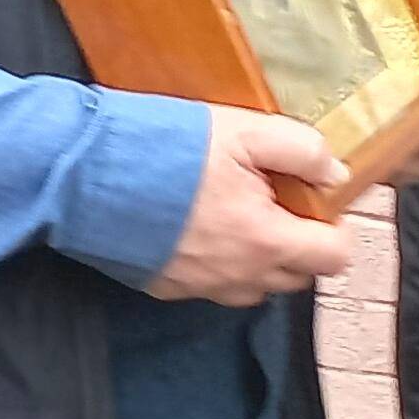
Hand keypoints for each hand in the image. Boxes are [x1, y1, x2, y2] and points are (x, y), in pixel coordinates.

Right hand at [145, 107, 356, 306]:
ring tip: (234, 217)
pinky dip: (214, 264)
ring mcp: (199, 287)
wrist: (81, 176)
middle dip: (298, 243)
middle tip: (275, 201)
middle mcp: (238, 275)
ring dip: (257, 258)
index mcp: (266, 240)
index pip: (335, 257)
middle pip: (296, 276)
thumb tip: (334, 173)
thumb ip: (301, 150)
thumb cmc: (162, 151)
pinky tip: (193, 229)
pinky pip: (209, 285)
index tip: (317, 202)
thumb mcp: (242, 131)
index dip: (337, 228)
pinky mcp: (164, 287)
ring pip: (253, 286)